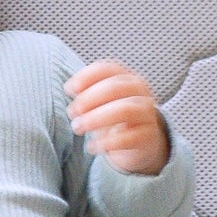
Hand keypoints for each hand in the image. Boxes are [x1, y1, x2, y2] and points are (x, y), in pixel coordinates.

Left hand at [65, 60, 169, 175]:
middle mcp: (139, 92)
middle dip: (88, 99)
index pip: (107, 69)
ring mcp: (146, 113)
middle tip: (72, 113)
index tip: (69, 89)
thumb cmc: (114, 121)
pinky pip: (128, 138)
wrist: (140, 145)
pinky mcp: (148, 136)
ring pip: (124, 110)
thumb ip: (86, 95)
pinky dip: (106, 143)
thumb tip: (70, 87)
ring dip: (95, 119)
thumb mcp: (100, 105)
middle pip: (114, 87)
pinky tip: (92, 146)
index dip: (86, 76)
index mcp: (126, 79)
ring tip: (78, 129)